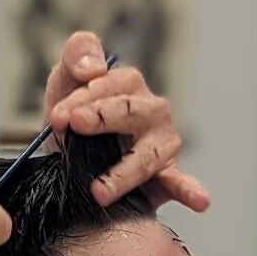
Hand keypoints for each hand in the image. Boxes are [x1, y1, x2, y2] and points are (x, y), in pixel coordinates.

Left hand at [42, 31, 209, 210]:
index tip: (57, 117)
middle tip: (75, 127)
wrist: (68, 163)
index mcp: (128, 85)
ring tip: (99, 191)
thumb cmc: (72, 120)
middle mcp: (150, 111)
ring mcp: (161, 144)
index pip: (111, 85)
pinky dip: (190, 190)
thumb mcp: (65, 81)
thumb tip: (92, 67)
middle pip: (133, 112)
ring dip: (124, 172)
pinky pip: (179, 182)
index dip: (82, 98)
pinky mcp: (166, 176)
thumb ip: (76, 55)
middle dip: (102, 118)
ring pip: (149, 154)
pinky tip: (198, 200)